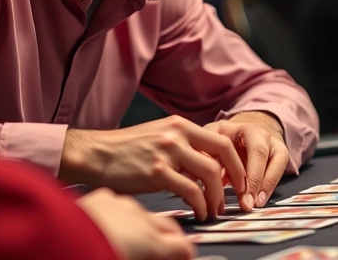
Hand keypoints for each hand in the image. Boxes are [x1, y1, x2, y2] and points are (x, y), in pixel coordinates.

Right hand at [59, 115, 246, 220]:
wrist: (96, 154)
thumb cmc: (127, 149)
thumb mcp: (160, 136)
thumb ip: (185, 146)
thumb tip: (208, 167)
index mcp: (180, 125)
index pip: (222, 141)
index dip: (236, 162)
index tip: (240, 180)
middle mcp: (177, 134)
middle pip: (222, 154)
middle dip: (236, 178)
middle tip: (237, 196)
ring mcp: (167, 152)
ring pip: (209, 174)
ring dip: (217, 197)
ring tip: (215, 210)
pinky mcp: (156, 172)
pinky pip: (190, 191)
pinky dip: (199, 205)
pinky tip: (199, 212)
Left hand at [76, 188, 194, 259]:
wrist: (49, 236)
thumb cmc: (85, 252)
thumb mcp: (130, 258)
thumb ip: (149, 255)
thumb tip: (157, 255)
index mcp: (150, 243)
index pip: (183, 247)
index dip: (186, 254)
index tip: (184, 258)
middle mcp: (140, 220)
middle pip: (169, 225)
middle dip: (173, 237)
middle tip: (171, 250)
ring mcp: (121, 206)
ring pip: (143, 213)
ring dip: (145, 225)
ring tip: (138, 240)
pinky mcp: (100, 198)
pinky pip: (118, 205)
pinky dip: (121, 215)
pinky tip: (112, 224)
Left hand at [205, 111, 288, 210]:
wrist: (245, 131)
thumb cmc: (220, 143)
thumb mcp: (205, 146)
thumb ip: (200, 159)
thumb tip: (190, 181)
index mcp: (229, 127)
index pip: (228, 146)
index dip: (226, 168)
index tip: (220, 188)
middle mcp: (253, 130)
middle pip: (257, 151)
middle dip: (251, 179)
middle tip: (244, 203)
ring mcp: (269, 139)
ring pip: (272, 158)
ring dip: (263, 183)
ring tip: (254, 204)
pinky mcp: (280, 150)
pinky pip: (280, 166)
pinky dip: (271, 184)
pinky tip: (261, 200)